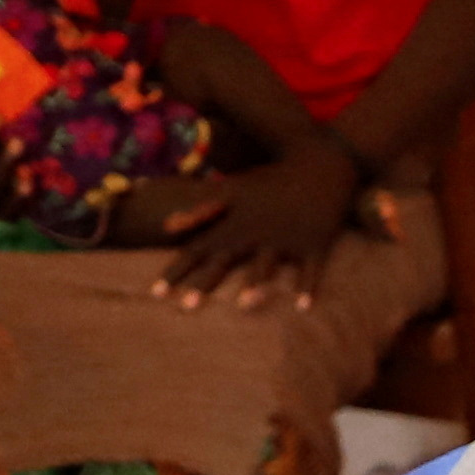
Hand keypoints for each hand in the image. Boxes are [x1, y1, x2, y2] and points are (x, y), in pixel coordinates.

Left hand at [154, 140, 362, 308]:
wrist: (319, 167)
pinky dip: (308, 287)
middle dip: (204, 284)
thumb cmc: (271, 184)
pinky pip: (310, 269)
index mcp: (233, 223)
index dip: (176, 271)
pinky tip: (303, 307)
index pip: (197, 250)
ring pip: (266, 265)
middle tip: (184, 307)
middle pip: (224, 261)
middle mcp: (255, 233)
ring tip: (243, 305)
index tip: (155, 293)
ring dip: (255, 285)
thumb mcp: (234, 190)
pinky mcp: (314, 243)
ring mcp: (285, 239)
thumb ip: (200, 209)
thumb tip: (166, 226)